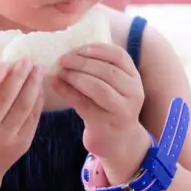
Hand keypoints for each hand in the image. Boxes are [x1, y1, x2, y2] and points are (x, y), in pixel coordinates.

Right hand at [0, 58, 44, 180]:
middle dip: (20, 75)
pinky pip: (33, 117)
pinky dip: (38, 100)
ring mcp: (6, 138)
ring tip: (38, 70)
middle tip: (28, 60)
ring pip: (23, 106)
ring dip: (33, 85)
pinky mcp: (22, 144)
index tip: (8, 61)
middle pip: (6, 97)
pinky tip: (39, 88)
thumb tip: (8, 65)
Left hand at [51, 44, 149, 175]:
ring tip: (61, 71)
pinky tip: (55, 84)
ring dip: (76, 76)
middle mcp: (133, 94)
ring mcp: (121, 111)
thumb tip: (74, 49)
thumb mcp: (116, 87)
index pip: (119, 56)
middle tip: (64, 59)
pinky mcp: (105, 125)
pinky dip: (67, 91)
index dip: (99, 49)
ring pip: (98, 88)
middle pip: (108, 71)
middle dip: (83, 62)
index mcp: (135, 79)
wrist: (118, 142)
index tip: (80, 48)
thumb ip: (104, 69)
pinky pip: (84, 104)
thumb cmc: (111, 108)